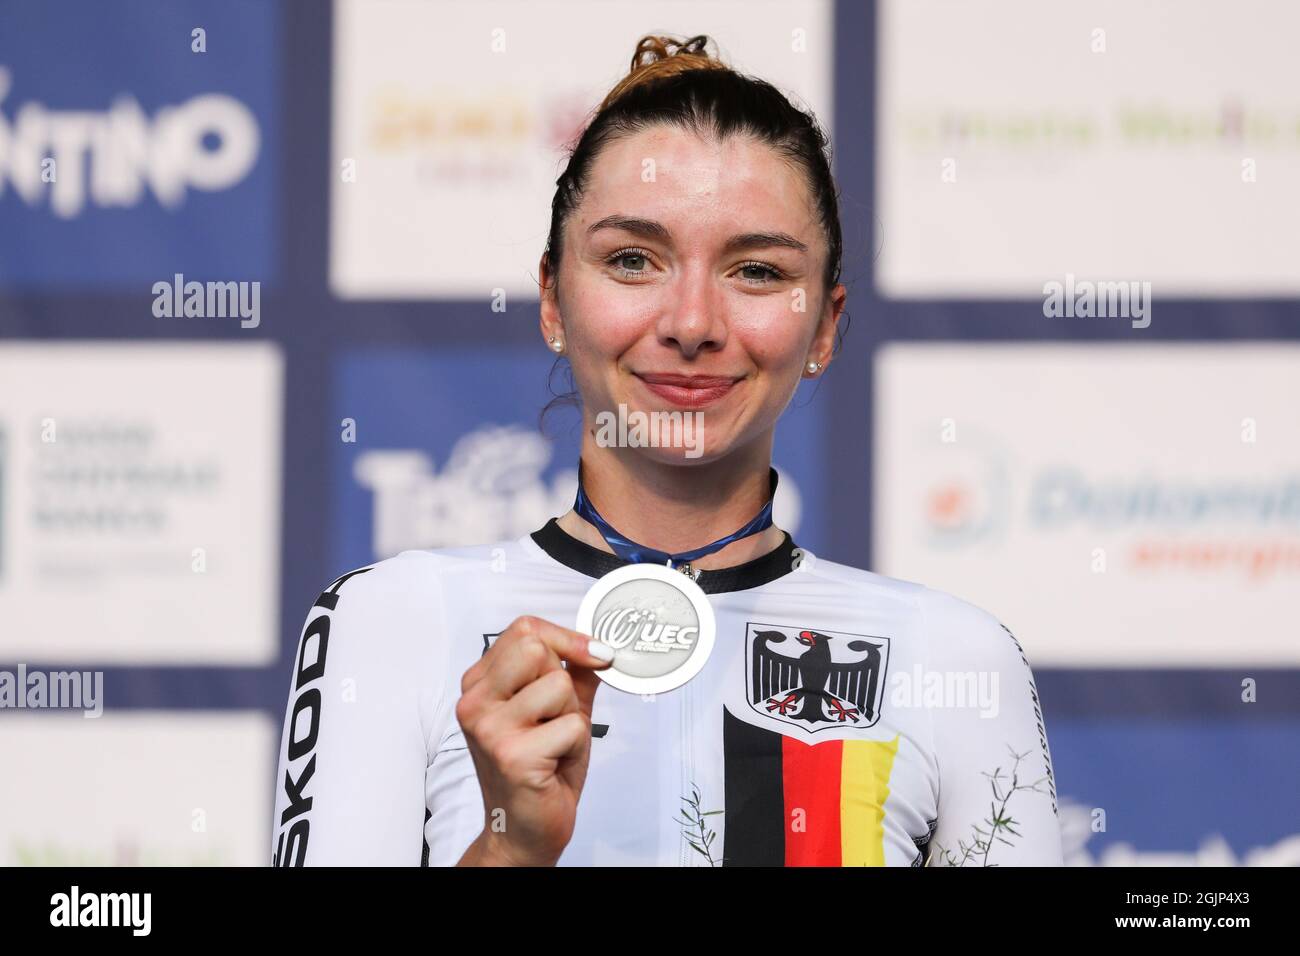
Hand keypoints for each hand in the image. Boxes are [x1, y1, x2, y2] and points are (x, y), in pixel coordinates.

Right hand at [453, 615, 613, 865]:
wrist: (524, 831)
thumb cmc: (539, 771)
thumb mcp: (557, 710)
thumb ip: (574, 673)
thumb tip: (600, 644)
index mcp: (480, 684)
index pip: (524, 628)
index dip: (566, 638)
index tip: (595, 653)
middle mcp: (475, 702)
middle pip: (538, 649)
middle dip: (563, 682)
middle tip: (555, 719)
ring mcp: (490, 728)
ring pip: (559, 685)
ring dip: (571, 717)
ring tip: (554, 743)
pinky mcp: (512, 754)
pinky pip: (572, 725)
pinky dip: (575, 745)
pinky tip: (554, 763)